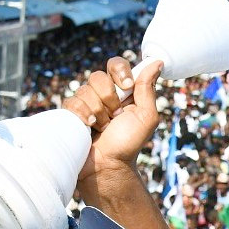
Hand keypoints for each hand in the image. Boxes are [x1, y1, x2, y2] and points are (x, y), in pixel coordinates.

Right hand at [75, 58, 161, 184]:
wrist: (107, 165)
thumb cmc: (128, 144)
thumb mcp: (146, 116)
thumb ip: (148, 89)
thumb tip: (157, 62)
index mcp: (122, 90)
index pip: (116, 64)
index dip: (120, 72)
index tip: (127, 87)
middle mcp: (103, 93)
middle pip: (98, 76)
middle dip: (108, 99)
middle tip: (115, 116)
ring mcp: (86, 102)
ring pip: (85, 90)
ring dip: (97, 112)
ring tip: (102, 128)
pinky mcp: (71, 113)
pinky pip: (72, 102)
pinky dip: (82, 116)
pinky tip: (88, 128)